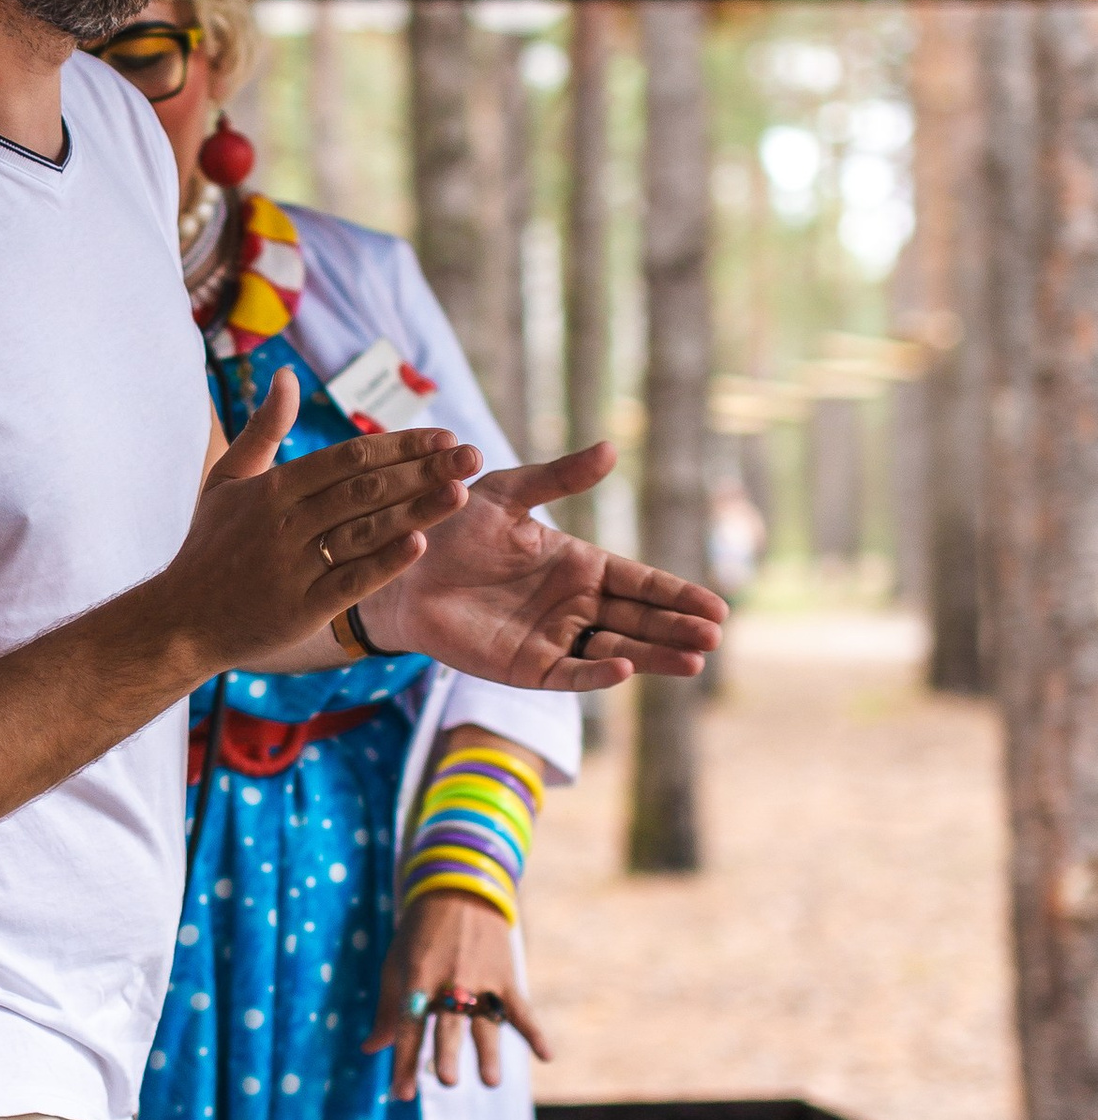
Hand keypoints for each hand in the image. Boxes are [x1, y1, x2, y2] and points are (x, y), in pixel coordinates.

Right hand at [163, 365, 479, 674]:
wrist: (179, 621)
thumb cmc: (209, 546)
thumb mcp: (228, 480)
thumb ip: (264, 428)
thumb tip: (287, 376)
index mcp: (273, 488)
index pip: (349, 456)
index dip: (401, 445)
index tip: (444, 436)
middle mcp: (285, 523)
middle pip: (365, 489)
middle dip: (423, 470)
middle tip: (472, 455)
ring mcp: (292, 567)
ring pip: (364, 532)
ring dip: (416, 511)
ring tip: (460, 493)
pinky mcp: (299, 610)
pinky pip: (350, 582)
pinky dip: (385, 563)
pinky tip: (421, 545)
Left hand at [368, 443, 725, 691]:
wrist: (399, 567)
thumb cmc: (451, 525)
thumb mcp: (509, 494)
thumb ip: (560, 478)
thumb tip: (610, 448)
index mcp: (579, 565)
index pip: (641, 582)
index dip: (677, 594)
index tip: (718, 607)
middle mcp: (573, 605)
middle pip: (638, 620)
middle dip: (678, 629)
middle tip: (715, 636)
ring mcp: (552, 638)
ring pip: (615, 649)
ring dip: (653, 656)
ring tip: (695, 660)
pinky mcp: (524, 667)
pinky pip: (568, 671)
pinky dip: (596, 672)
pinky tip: (625, 667)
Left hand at [368, 892, 549, 1095]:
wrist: (459, 891)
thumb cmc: (419, 935)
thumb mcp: (396, 966)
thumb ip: (386, 1011)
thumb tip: (370, 1049)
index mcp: (416, 979)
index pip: (409, 1027)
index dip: (403, 1061)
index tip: (401, 1095)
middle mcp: (448, 981)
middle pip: (447, 1023)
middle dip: (446, 1052)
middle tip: (445, 1080)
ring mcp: (480, 979)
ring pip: (484, 1022)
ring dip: (487, 1052)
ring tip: (490, 1083)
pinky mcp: (505, 976)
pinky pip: (521, 1009)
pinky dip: (535, 1032)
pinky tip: (547, 1056)